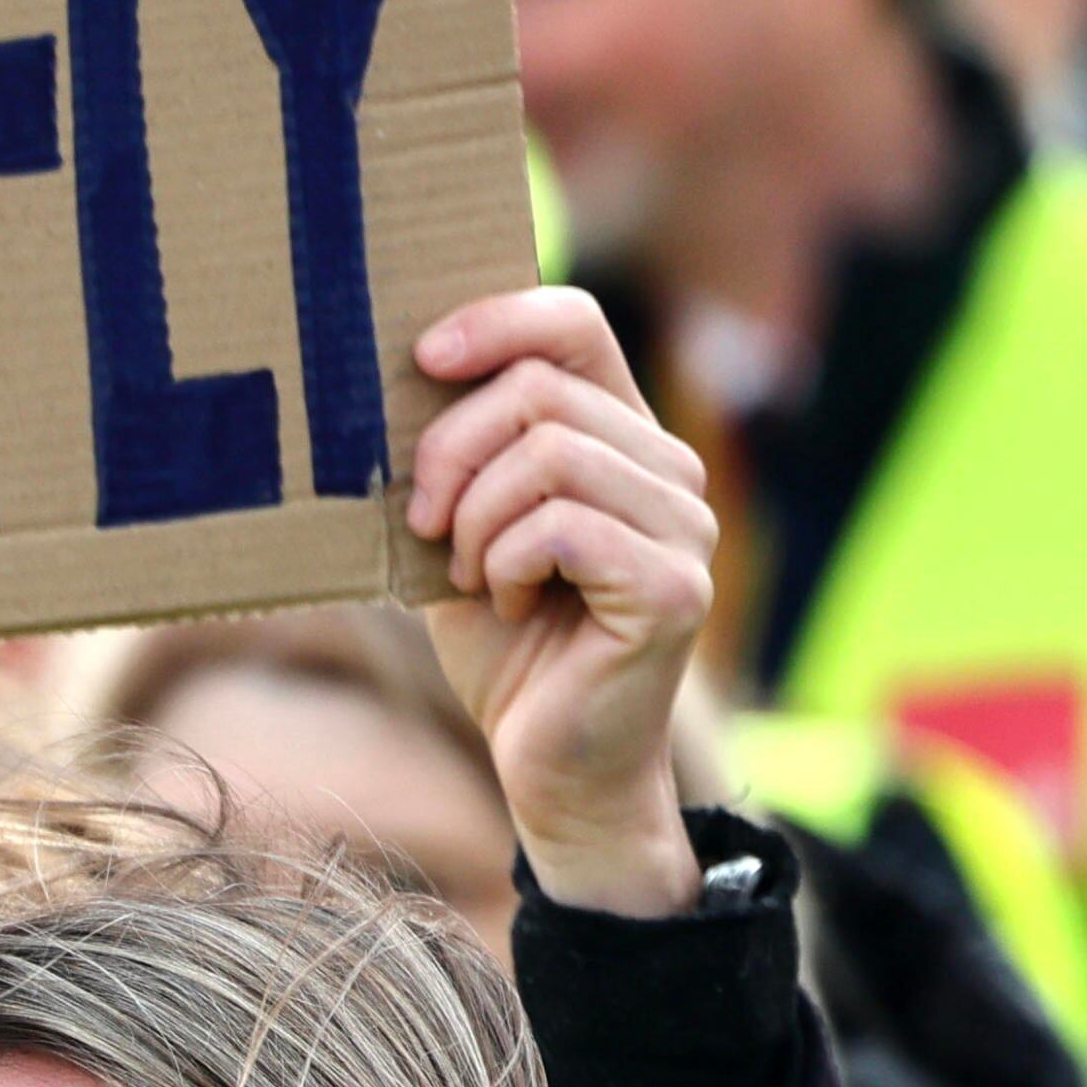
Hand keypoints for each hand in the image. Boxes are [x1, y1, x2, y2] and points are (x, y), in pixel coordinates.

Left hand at [405, 290, 716, 919]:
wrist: (550, 766)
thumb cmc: (506, 648)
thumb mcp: (462, 534)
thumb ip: (456, 458)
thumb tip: (401, 374)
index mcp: (622, 441)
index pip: (575, 324)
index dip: (496, 320)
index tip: (419, 358)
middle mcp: (670, 472)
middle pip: (541, 389)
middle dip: (451, 451)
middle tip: (426, 523)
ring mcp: (685, 527)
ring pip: (550, 453)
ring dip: (477, 520)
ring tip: (475, 577)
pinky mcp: (674, 586)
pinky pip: (562, 526)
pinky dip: (507, 564)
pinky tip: (510, 606)